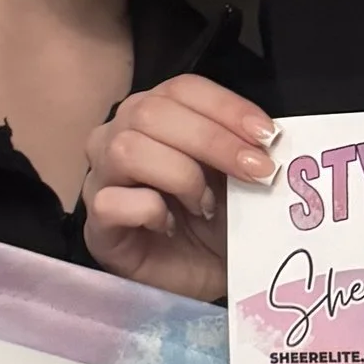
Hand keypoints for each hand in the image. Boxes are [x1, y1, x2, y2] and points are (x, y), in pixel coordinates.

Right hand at [81, 75, 277, 302]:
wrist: (205, 275)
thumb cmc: (218, 219)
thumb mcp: (238, 175)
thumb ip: (244, 148)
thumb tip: (267, 138)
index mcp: (154, 114)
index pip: (182, 88)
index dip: (226, 107)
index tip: (267, 137)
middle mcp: (118, 136)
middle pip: (151, 112)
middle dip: (213, 141)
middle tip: (257, 173)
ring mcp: (101, 179)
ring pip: (127, 150)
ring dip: (181, 176)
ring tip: (206, 205)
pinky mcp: (96, 224)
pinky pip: (111, 202)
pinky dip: (149, 210)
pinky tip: (170, 227)